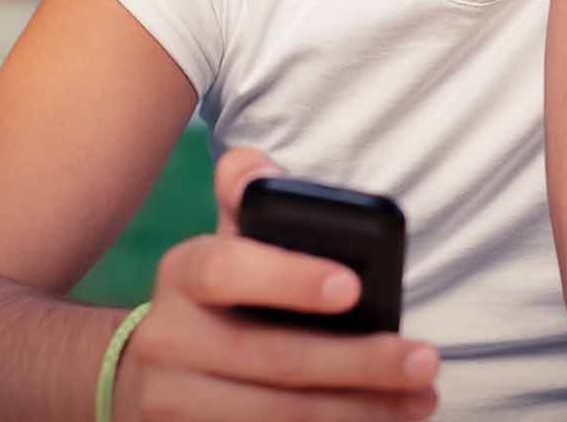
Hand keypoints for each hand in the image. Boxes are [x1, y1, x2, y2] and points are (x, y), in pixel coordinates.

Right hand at [110, 148, 439, 420]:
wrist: (143, 371)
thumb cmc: (218, 298)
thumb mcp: (228, 242)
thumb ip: (247, 198)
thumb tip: (258, 169)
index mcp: (184, 273)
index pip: (229, 269)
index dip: (289, 278)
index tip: (353, 287)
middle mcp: (167, 338)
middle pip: (270, 356)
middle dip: (357, 363)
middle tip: (424, 361)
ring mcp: (169, 399)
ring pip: (273, 414)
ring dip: (357, 410)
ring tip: (419, 400)